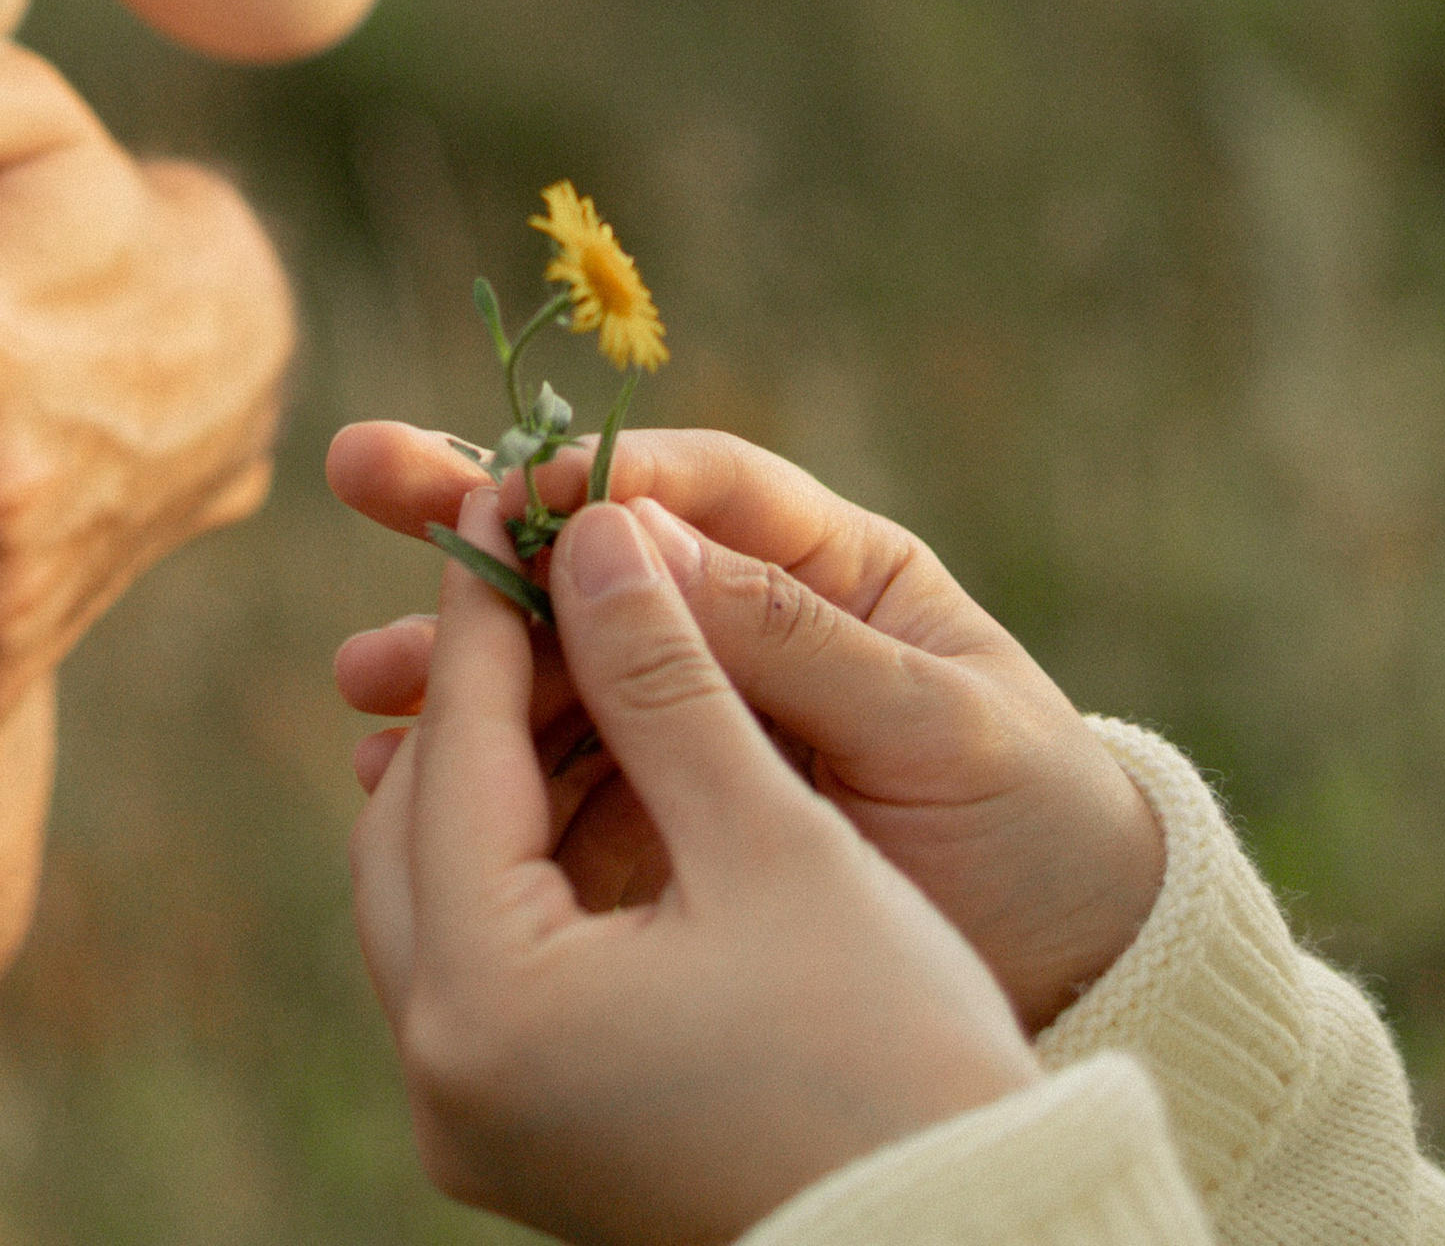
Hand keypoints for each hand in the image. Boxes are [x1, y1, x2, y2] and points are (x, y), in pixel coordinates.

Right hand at [331, 424, 1165, 1030]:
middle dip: (470, 519)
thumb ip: (793, 639)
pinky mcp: (659, 820)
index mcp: (828, 570)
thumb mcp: (938, 727)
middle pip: (588, 560)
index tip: (507, 479)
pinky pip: (547, 780)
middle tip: (359, 471)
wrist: (1085, 973)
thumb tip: (632, 531)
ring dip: (450, 664)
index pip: (695, 488)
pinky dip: (470, 773)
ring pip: (548, 673)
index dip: (594, 474)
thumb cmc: (1040, 827)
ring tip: (360, 675)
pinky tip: (392, 772)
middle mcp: (738, 629)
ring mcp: (690, 724)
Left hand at [353, 493, 1036, 1245]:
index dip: (487, 613)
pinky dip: (524, 860)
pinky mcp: (518, 1134)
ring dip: (501, 775)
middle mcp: (443, 1076)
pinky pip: (482, 957)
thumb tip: (592, 527)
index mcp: (486, 1004)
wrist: (966, 1243)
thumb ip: (665, 672)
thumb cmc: (895, 1051)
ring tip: (577, 659)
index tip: (503, 498)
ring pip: (438, 889)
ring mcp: (471, 1118)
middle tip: (539, 581)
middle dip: (478, 694)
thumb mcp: (773, 836)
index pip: (457, 755)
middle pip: (414, 825)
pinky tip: (595, 776)